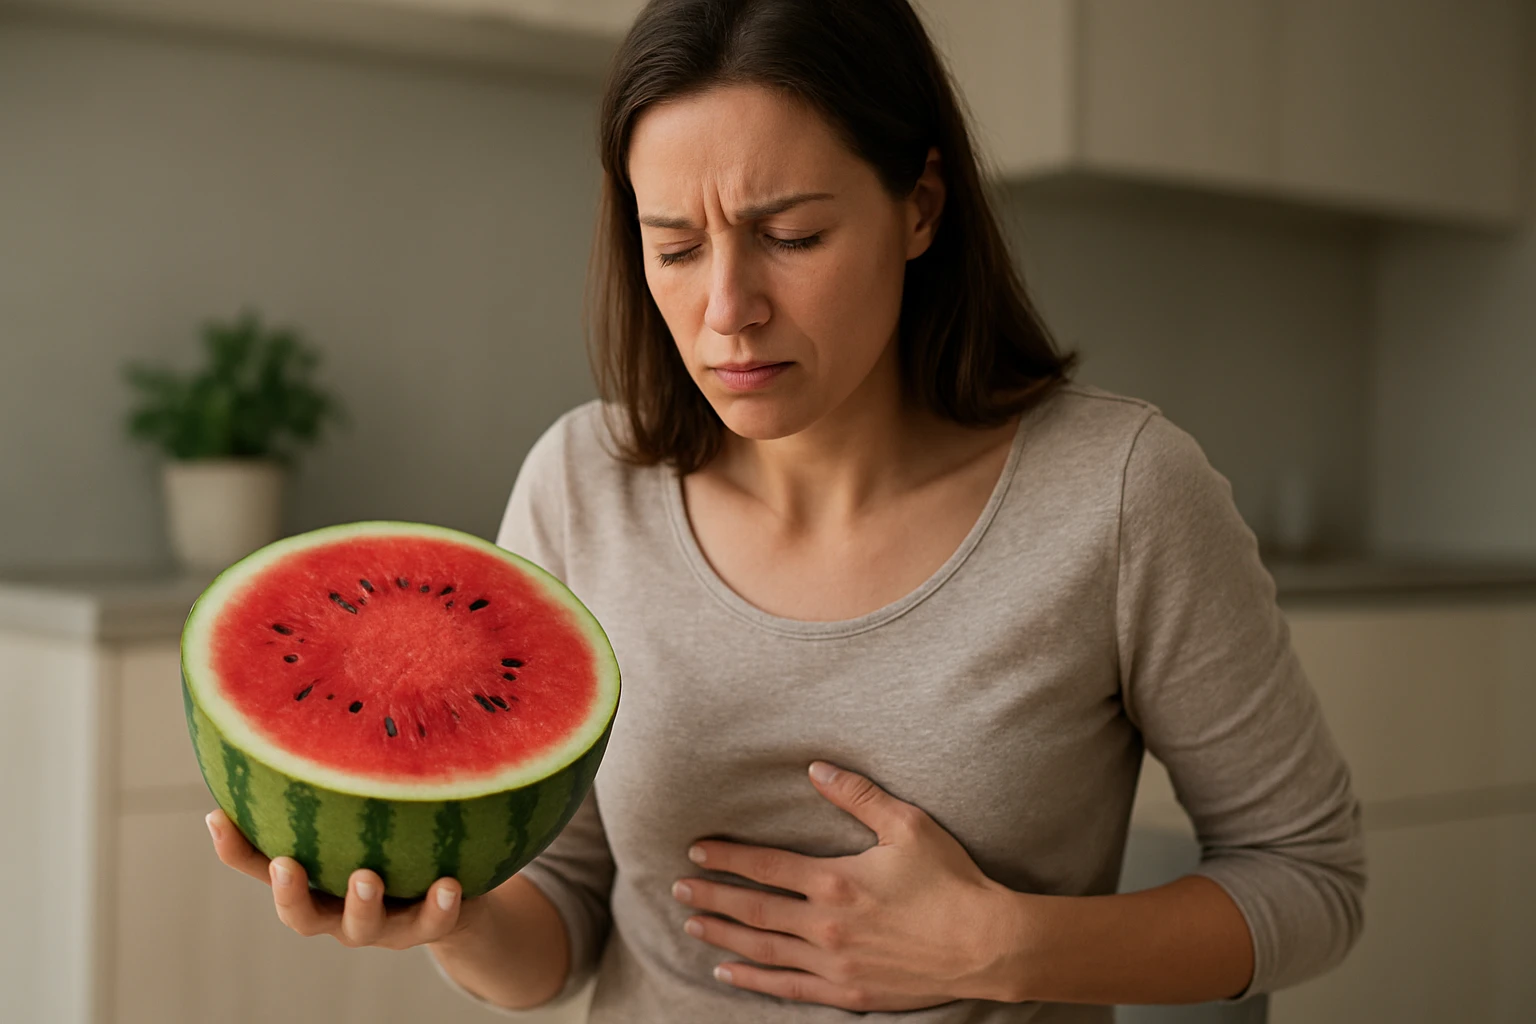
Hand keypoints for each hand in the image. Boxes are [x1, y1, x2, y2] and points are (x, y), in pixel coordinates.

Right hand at [205, 807, 482, 949]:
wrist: (459, 896)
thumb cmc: (394, 843)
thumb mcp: (364, 814)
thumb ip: (335, 784)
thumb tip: (306, 706)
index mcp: (314, 881)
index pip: (262, 867)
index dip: (234, 849)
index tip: (216, 817)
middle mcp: (340, 909)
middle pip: (302, 916)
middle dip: (291, 894)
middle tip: (287, 865)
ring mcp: (383, 924)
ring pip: (363, 927)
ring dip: (361, 903)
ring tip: (366, 879)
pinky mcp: (430, 927)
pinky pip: (434, 922)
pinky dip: (439, 906)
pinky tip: (448, 882)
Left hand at [671, 762, 1019, 1011]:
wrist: (986, 945)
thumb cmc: (950, 881)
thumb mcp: (907, 825)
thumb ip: (858, 796)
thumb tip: (816, 770)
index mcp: (835, 881)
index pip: (765, 867)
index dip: (727, 857)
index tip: (697, 850)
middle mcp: (825, 924)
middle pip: (753, 909)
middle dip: (712, 895)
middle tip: (678, 886)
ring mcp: (833, 962)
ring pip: (762, 948)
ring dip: (723, 934)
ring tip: (691, 922)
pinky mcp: (847, 991)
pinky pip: (788, 987)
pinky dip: (753, 979)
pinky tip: (727, 971)